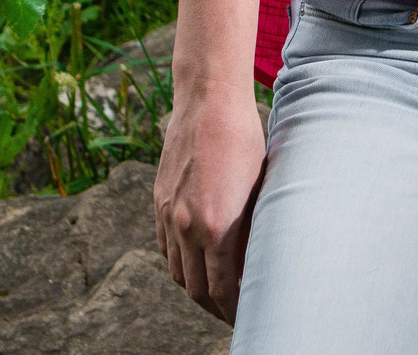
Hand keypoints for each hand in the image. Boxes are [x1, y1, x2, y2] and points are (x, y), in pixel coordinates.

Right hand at [153, 90, 269, 322]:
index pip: (222, 289)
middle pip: (195, 289)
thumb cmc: (246, 139)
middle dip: (215, 308)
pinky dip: (178, 261)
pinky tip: (193, 261)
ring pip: (176, 270)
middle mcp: (187, 226)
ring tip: (214, 293)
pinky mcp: (159, 200)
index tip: (246, 317)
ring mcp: (168, 213)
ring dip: (194, 287)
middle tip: (233, 314)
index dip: (234, 310)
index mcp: (218, 226)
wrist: (209, 101)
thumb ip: (251, 229)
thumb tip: (253, 262)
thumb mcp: (259, 187)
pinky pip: (164, 246)